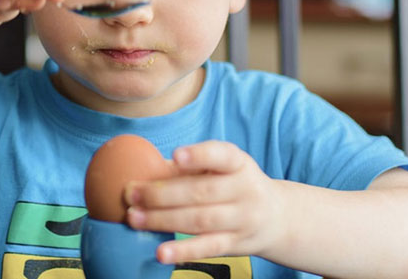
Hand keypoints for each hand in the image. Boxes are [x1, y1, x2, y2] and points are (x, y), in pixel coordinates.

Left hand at [124, 141, 285, 263]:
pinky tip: (161, 253)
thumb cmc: (232, 184)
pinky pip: (207, 248)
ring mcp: (243, 219)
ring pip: (200, 220)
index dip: (199, 156)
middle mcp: (245, 190)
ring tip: (134, 218)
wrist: (276, 217)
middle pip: (200, 192)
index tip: (176, 156)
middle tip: (131, 193)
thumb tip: (142, 169)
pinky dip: (183, 251)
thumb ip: (187, 168)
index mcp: (238, 163)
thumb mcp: (219, 168)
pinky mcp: (236, 244)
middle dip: (161, 194)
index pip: (221, 155)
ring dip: (162, 220)